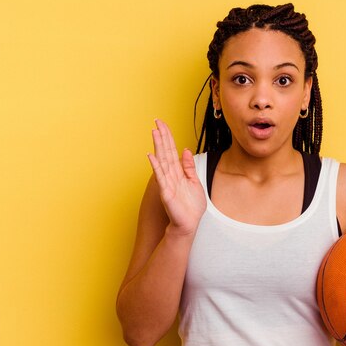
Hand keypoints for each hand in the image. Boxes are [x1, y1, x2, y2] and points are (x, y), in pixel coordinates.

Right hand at [147, 119, 205, 234]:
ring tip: (154, 132)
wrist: (189, 224)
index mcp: (178, 172)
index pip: (171, 151)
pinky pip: (160, 177)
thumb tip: (186, 150)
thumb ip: (188, 167)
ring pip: (162, 161)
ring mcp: (167, 183)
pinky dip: (156, 166)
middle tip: (157, 121)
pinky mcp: (166, 192)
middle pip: (165, 152)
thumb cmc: (191, 207)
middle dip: (162, 136)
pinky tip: (151, 155)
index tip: (163, 124)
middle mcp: (171, 175)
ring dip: (158, 146)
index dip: (168, 137)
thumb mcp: (194, 182)